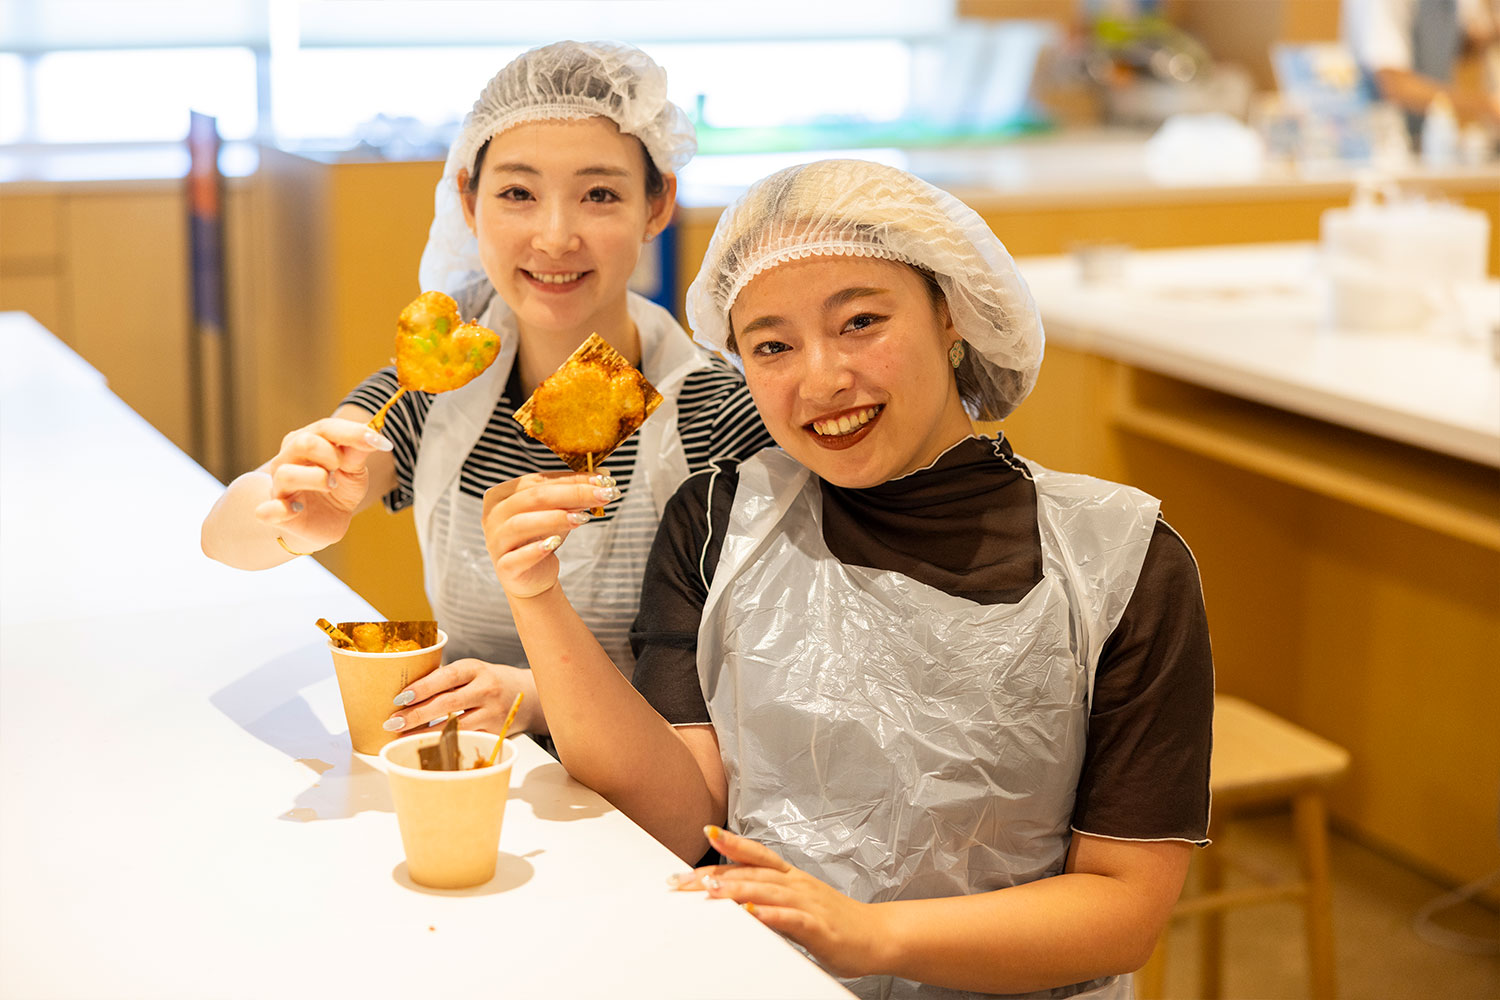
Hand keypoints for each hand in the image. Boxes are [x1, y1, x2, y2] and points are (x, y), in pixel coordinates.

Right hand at [254, 418, 392, 549]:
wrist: (326, 521)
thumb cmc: (338, 488)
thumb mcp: (354, 471)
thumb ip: (357, 453)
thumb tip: (374, 436)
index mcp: (306, 442)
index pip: (325, 428)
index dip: (353, 433)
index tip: (380, 442)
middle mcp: (288, 459)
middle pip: (303, 443)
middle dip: (331, 453)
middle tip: (342, 466)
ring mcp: (279, 486)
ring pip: (287, 474)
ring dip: (316, 478)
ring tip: (330, 486)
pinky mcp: (276, 512)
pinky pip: (268, 510)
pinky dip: (281, 509)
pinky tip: (298, 509)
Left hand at [383, 658, 542, 734]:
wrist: (526, 695)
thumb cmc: (488, 681)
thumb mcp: (470, 671)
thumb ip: (444, 679)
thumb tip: (405, 693)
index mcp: (475, 669)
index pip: (445, 677)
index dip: (422, 688)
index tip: (399, 698)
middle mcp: (486, 689)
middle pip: (447, 703)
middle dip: (416, 714)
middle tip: (393, 722)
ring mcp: (492, 712)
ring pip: (455, 725)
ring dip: (425, 732)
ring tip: (402, 736)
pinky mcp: (495, 732)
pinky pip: (465, 739)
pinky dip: (443, 742)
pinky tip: (427, 745)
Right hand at [481, 470, 619, 599]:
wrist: (533, 578)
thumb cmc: (543, 537)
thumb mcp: (559, 512)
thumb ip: (574, 493)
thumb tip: (603, 474)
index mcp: (503, 494)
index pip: (539, 480)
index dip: (572, 478)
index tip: (603, 479)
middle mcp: (494, 515)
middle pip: (534, 498)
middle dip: (573, 494)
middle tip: (604, 494)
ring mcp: (496, 541)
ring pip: (522, 524)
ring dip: (554, 518)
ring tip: (583, 517)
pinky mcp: (504, 567)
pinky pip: (517, 557)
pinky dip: (535, 549)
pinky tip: (554, 543)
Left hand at [673, 826, 888, 978]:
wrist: (878, 935)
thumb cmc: (836, 921)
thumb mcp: (797, 903)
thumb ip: (768, 898)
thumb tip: (733, 898)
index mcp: (790, 876)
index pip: (753, 856)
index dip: (727, 845)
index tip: (701, 838)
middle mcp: (796, 883)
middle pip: (749, 873)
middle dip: (712, 876)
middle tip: (681, 881)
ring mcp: (808, 903)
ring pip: (767, 890)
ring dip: (737, 889)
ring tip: (710, 889)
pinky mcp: (818, 927)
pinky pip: (791, 918)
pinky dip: (770, 914)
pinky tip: (753, 913)